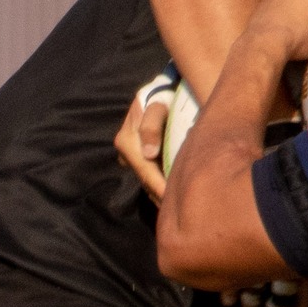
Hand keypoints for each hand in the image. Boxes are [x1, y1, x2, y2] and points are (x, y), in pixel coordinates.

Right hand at [115, 91, 169, 205]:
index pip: (146, 171)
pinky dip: (161, 187)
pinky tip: (174, 197)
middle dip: (162, 196)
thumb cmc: (163, 97)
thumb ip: (151, 126)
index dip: (160, 187)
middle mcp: (125, 150)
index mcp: (127, 141)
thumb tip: (147, 153)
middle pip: (145, 180)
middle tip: (181, 214)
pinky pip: (150, 176)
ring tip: (179, 210)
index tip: (174, 203)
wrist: (161, 92)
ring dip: (161, 195)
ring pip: (146, 181)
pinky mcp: (138, 156)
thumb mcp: (157, 106)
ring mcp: (130, 155)